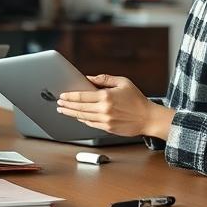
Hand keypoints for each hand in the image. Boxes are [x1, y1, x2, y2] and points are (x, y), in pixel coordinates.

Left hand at [57, 74, 173, 139]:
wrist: (148, 118)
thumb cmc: (137, 99)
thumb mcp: (123, 82)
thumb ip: (104, 79)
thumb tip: (88, 78)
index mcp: (106, 96)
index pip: (82, 96)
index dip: (70, 96)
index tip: (62, 96)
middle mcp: (104, 109)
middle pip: (79, 108)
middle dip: (67, 105)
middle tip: (59, 104)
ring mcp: (105, 120)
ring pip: (83, 117)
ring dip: (71, 114)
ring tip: (63, 110)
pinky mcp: (107, 128)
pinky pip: (90, 124)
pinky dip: (82, 120)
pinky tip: (77, 117)